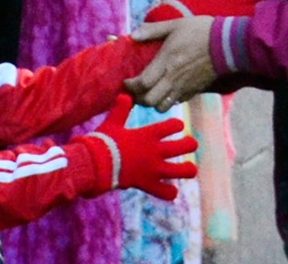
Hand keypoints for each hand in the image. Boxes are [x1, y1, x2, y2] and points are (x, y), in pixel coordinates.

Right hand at [78, 94, 198, 199]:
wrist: (97, 163)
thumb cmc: (103, 141)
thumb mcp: (112, 122)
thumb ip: (120, 109)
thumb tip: (124, 94)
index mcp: (148, 135)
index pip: (172, 126)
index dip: (177, 125)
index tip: (178, 125)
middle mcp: (155, 151)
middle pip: (183, 146)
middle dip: (190, 144)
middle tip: (191, 144)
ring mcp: (153, 169)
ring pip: (180, 170)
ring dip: (187, 169)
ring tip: (190, 169)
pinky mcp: (147, 184)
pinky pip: (164, 192)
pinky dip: (169, 193)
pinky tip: (171, 192)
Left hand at [124, 17, 216, 111]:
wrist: (227, 44)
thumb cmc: (200, 32)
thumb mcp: (174, 25)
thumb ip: (152, 30)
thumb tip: (133, 35)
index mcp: (165, 62)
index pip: (141, 84)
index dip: (130, 86)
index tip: (126, 81)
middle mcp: (173, 79)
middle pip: (149, 101)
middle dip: (138, 98)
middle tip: (136, 89)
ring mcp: (184, 87)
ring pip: (162, 107)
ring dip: (153, 103)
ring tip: (150, 92)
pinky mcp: (194, 91)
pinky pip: (176, 103)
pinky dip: (168, 101)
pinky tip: (167, 90)